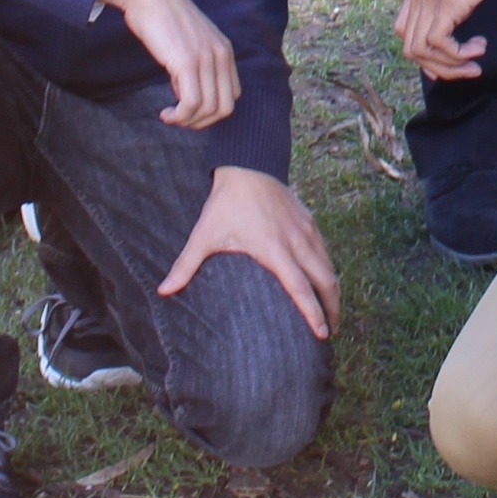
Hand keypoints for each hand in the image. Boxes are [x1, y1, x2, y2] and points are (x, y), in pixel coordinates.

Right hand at [98, 0, 238, 128]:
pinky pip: (191, 104)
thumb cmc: (161, 17)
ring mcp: (205, 58)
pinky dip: (179, 116)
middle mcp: (221, 54)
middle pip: (225, 108)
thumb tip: (186, 93)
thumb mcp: (189, 41)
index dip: (211, 111)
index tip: (188, 110)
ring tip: (170, 117)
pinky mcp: (186, 61)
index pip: (232, 95)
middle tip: (179, 120)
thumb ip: (194, 65)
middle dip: (201, 122)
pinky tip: (165, 113)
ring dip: (187, 122)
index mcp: (225, 49)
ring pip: (208, 109)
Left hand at [157, 166, 340, 340]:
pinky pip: (325, 251)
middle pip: (325, 280)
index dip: (313, 312)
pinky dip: (328, 270)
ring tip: (332, 314)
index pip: (300, 287)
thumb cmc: (226, 202)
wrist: (248, 164)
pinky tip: (324, 281)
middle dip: (333, 308)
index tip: (322, 333)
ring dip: (333, 291)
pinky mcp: (309, 221)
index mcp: (274, 249)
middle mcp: (296, 241)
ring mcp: (306, 230)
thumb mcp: (204, 234)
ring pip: (328, 266)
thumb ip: (186, 265)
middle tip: (331, 332)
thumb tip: (163, 291)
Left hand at [394, 0, 496, 77]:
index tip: (454, 57)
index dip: (425, 51)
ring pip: (419, 50)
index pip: (405, 27)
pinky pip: (438, 44)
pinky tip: (480, 47)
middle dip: (438, 66)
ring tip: (476, 61)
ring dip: (449, 66)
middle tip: (467, 68)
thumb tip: (463, 6)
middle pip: (408, 45)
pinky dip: (458, 56)